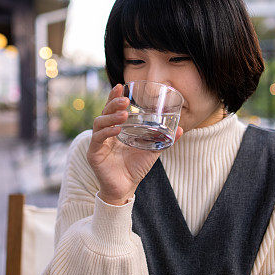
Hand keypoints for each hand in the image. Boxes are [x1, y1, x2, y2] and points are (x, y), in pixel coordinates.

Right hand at [87, 84, 182, 205]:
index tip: (120, 85)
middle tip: (125, 100)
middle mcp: (104, 133)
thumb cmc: (135, 168)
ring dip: (111, 117)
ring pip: (99, 123)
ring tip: (124, 115)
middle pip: (104, 112)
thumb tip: (181, 129)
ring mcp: (97, 143)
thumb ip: (163, 139)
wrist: (125, 188)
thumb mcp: (152, 150)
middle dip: (113, 103)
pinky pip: (97, 139)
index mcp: (115, 130)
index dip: (113, 97)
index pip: (112, 109)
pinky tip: (117, 130)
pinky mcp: (93, 154)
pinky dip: (107, 132)